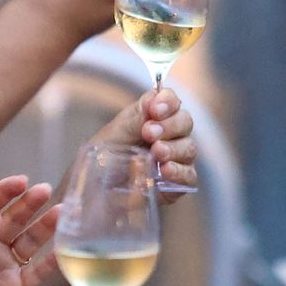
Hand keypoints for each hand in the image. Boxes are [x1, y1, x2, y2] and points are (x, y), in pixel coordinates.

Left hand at [0, 175, 59, 285]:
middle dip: (29, 204)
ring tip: (61, 212)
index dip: (4, 192)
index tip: (21, 181)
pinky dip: (52, 260)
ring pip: (29, 241)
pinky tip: (64, 247)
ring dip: (45, 227)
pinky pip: (38, 271)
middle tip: (45, 191)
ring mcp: (4, 268)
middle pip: (12, 219)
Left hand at [90, 87, 197, 201]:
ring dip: (173, 148)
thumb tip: (153, 101)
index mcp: (154, 116)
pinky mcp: (178, 182)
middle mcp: (170, 135)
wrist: (97, 185)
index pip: (171, 101)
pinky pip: (189, 176)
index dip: (167, 102)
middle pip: (185, 122)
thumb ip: (137, 118)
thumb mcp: (116, 133)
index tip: (155, 110)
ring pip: (189, 148)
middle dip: (169, 125)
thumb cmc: (106, 155)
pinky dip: (179, 172)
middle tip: (148, 133)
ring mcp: (176, 158)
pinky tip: (166, 170)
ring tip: (156, 152)